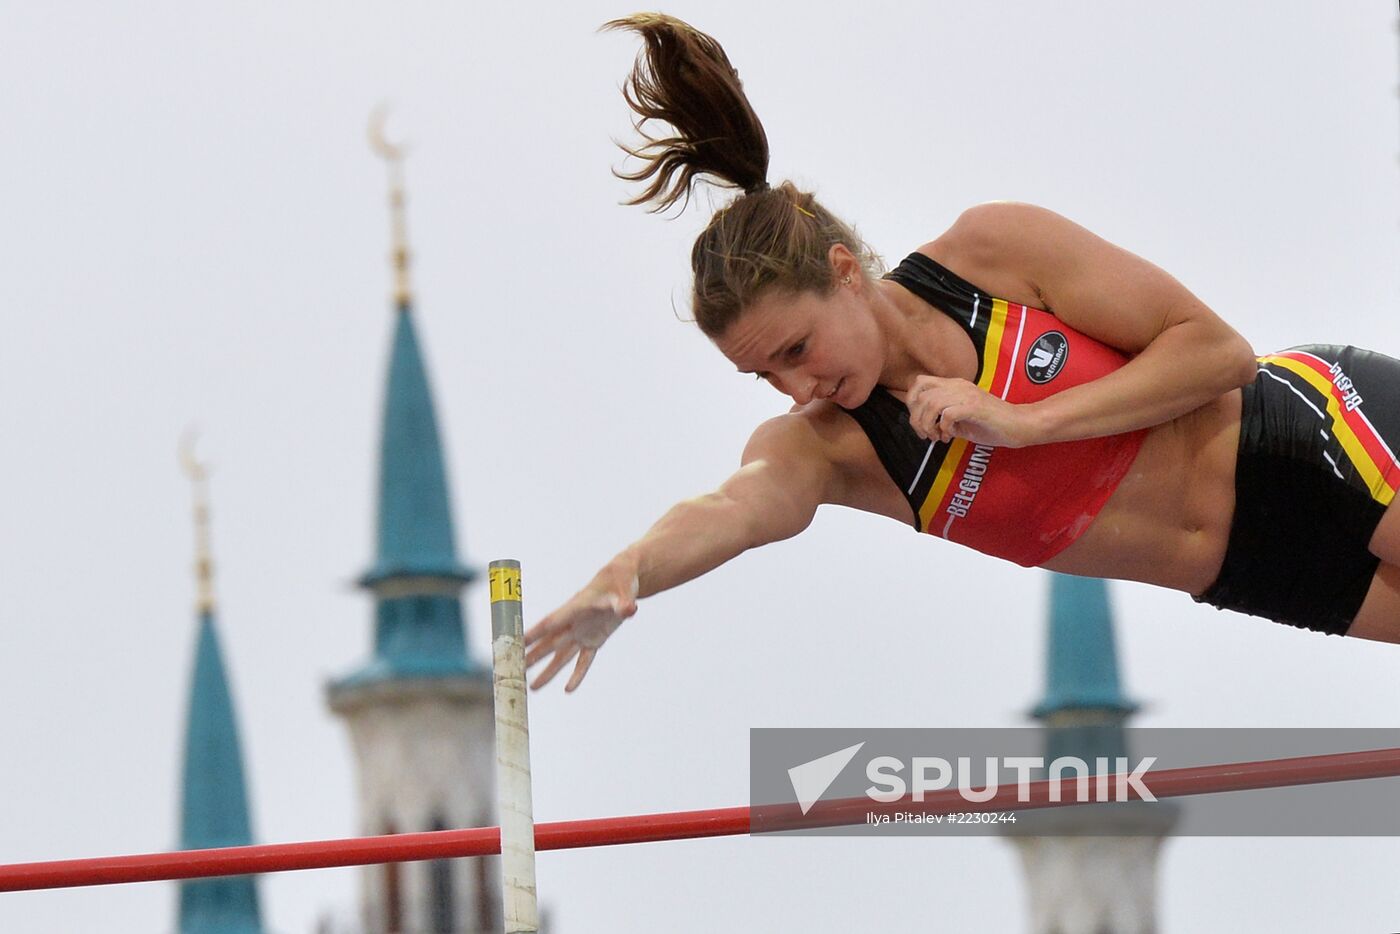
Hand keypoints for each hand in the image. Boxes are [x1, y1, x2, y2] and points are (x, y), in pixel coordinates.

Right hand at [525, 558, 639, 691]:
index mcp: (576, 608)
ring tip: (533, 687)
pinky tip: (568, 689)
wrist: (624, 579)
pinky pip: (583, 660)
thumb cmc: (619, 580)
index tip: (515, 644)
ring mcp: (583, 632)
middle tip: (514, 671)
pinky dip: (577, 674)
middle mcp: (575, 622)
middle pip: (550, 643)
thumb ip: (624, 603)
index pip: (551, 623)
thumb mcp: (623, 591)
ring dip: (548, 671)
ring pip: (562, 655)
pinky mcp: (595, 639)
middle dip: (533, 657)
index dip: (533, 634)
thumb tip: (629, 609)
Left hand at [892, 376, 1038, 447]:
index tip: (919, 423)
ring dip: (929, 425)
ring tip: (937, 437)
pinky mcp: (975, 407)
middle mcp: (958, 386)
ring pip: (931, 404)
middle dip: (917, 419)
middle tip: (926, 435)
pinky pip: (948, 414)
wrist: (1020, 425)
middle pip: (920, 395)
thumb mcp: (961, 419)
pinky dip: (944, 428)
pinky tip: (951, 436)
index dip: (912, 403)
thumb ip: (943, 417)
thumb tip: (924, 425)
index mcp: (954, 385)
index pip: (919, 383)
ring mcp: (967, 395)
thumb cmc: (992, 424)